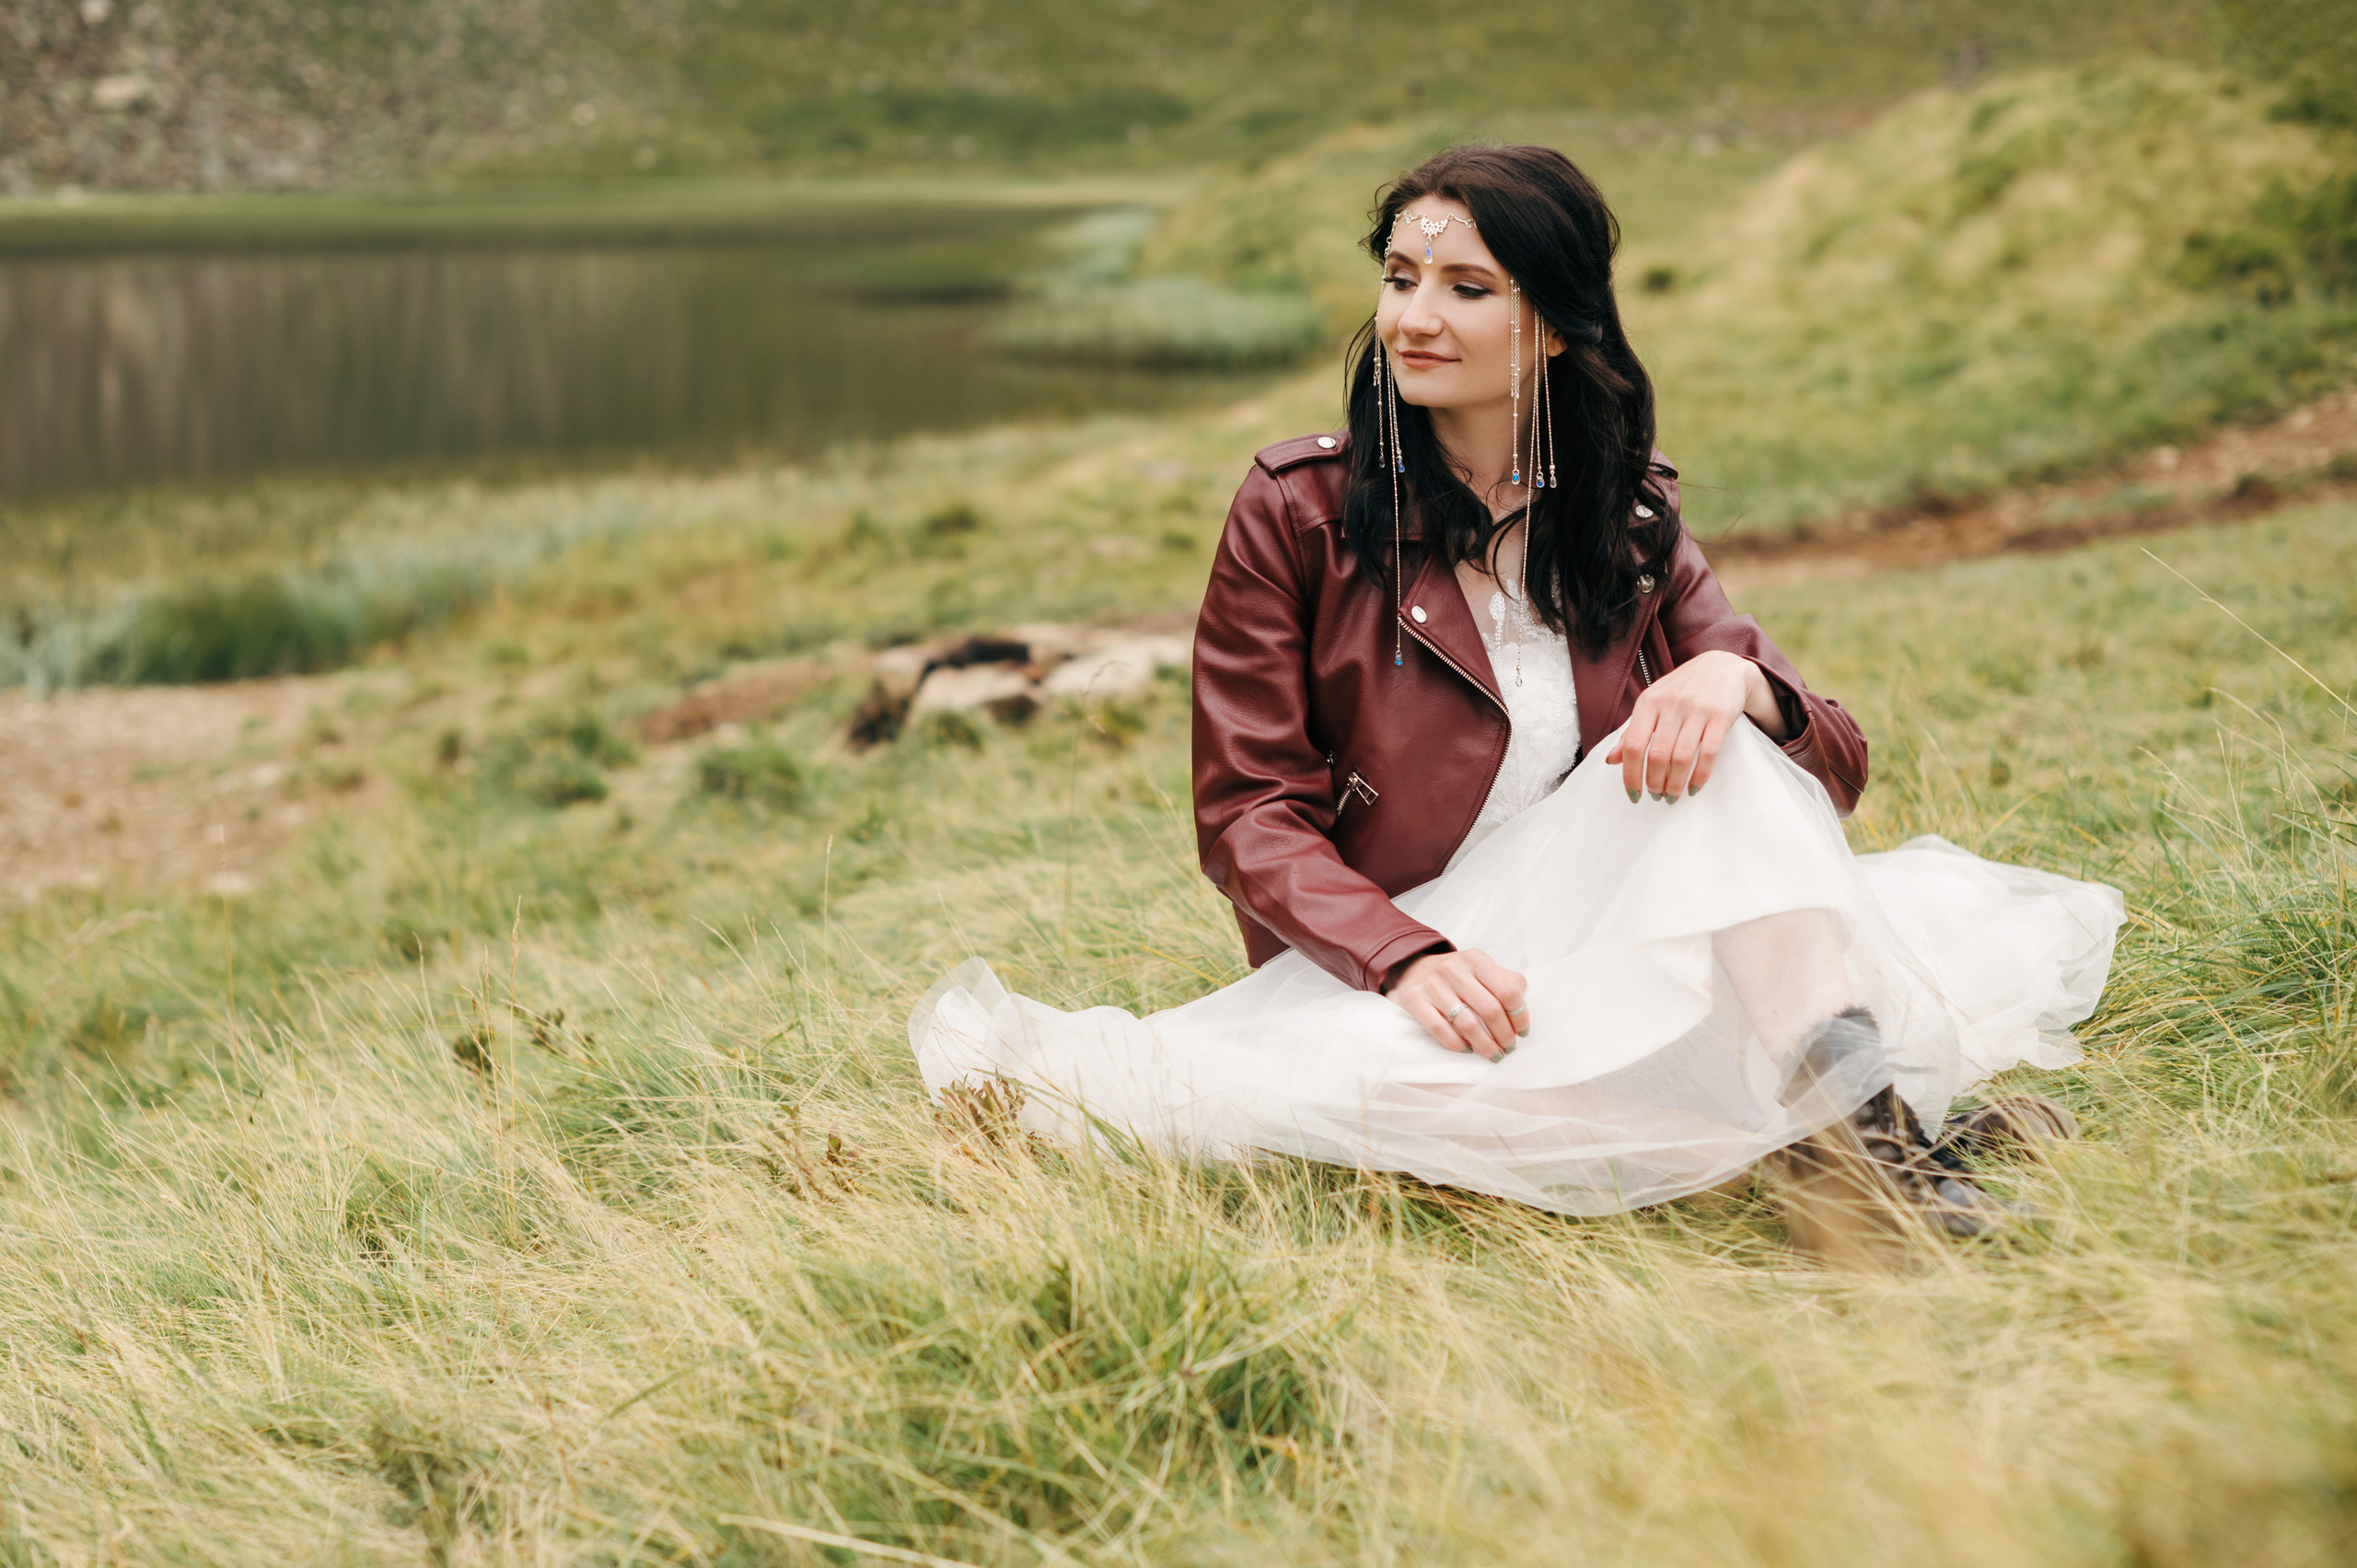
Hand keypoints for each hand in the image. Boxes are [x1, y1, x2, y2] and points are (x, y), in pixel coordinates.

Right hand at [1384, 949, 1527, 1058]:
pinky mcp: (1415, 1000)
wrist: (1412, 969)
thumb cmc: (1456, 975)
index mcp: (1476, 960)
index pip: (1509, 991)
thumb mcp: (1481, 969)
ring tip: (1493, 1054)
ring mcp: (1433, 985)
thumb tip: (1521, 1009)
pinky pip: (1440, 1029)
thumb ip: (1506, 981)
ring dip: (1485, 1045)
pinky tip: (1466, 1050)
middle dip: (1504, 1035)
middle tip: (1508, 1048)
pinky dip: (1456, 1045)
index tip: (1522, 1032)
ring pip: (1467, 1024)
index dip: (1520, 1016)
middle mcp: (1454, 969)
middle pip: (1491, 1010)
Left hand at [1604, 649, 1782, 801]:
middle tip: (1656, 796)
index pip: (1633, 745)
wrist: (1723, 667)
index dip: (1631, 775)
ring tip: (1672, 796)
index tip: (1633, 795)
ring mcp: (1697, 710)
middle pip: (1657, 755)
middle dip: (1655, 783)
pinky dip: (1700, 776)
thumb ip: (1632, 731)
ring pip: (1681, 757)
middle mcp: (1671, 705)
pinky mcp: (1720, 716)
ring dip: (1675, 784)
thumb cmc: (1682, 689)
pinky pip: (1708, 754)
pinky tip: (1693, 788)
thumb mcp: (1652, 703)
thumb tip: (1611, 760)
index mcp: (1648, 702)